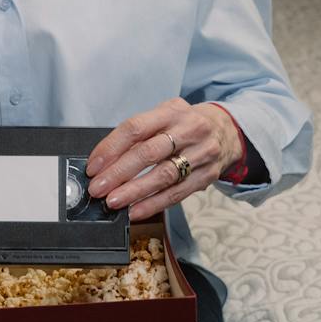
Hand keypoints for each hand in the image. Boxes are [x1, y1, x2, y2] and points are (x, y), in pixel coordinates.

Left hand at [84, 98, 242, 221]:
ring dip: (135, 191)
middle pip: (148, 153)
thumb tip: (104, 162)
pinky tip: (136, 210)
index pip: (135, 128)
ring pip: (163, 175)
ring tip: (114, 202)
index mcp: (171, 111)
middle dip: (119, 173)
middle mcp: (189, 129)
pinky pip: (177, 193)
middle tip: (98, 188)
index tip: (94, 166)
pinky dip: (154, 204)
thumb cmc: (185, 125)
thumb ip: (139, 134)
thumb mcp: (164, 116)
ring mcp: (201, 153)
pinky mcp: (207, 175)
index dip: (111, 148)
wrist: (226, 130)